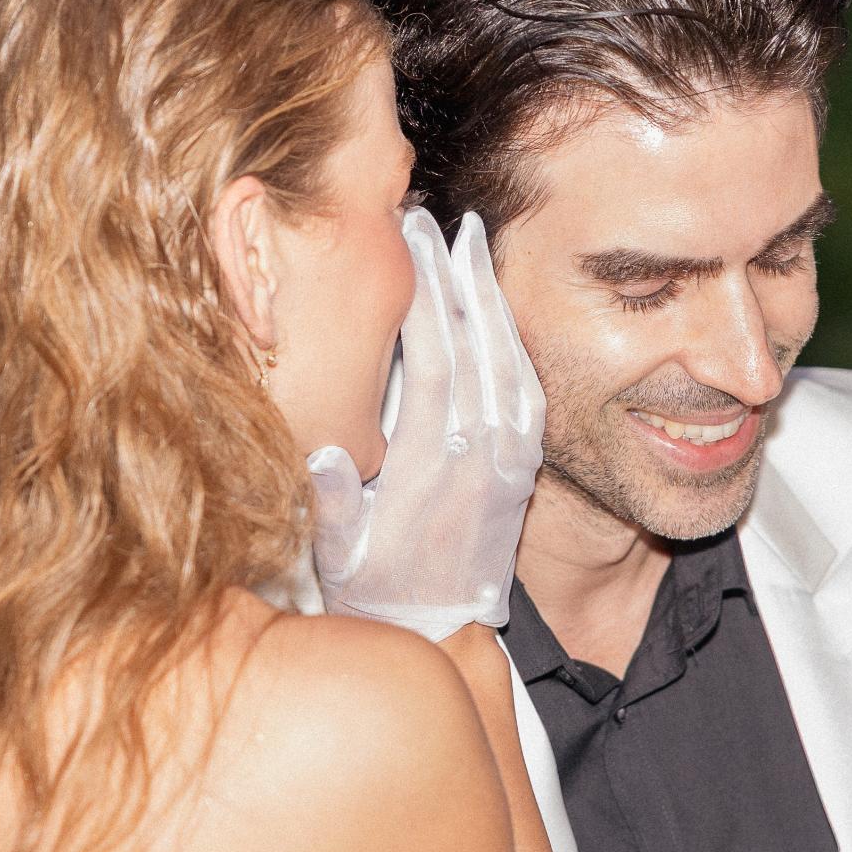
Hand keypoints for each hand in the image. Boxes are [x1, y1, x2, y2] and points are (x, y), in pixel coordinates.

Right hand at [306, 207, 544, 639]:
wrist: (444, 630)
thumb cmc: (375, 584)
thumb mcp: (338, 549)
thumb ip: (331, 498)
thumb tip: (322, 447)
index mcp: (431, 465)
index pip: (433, 359)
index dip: (425, 296)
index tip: (409, 245)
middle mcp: (480, 454)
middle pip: (475, 345)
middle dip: (458, 276)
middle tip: (441, 221)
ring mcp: (510, 458)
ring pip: (509, 358)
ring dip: (492, 296)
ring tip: (474, 242)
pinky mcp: (526, 465)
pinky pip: (529, 388)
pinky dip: (516, 340)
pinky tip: (500, 305)